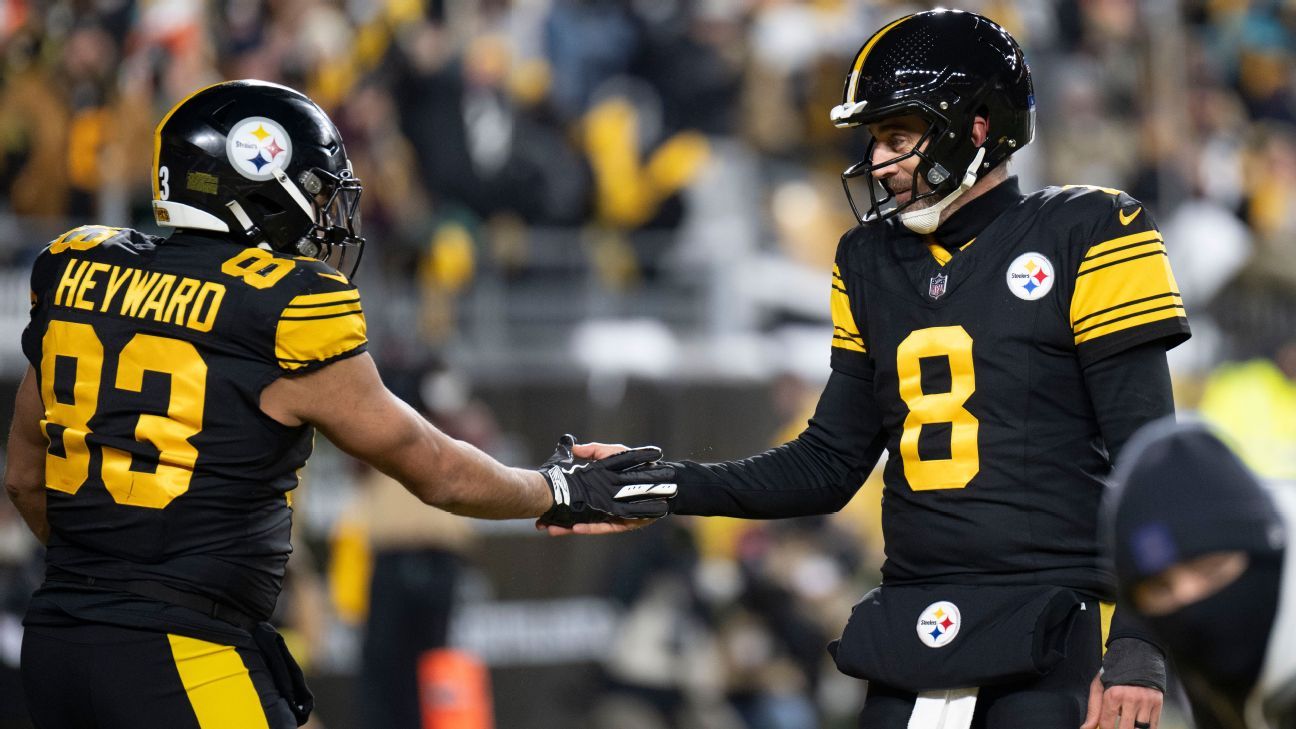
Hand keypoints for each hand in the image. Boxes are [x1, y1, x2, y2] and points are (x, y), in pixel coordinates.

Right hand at [536, 435, 675, 529]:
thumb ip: (595, 450)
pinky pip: (604, 526)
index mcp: (598, 489)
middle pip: (576, 512)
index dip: (558, 498)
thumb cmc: (640, 464)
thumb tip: (575, 448)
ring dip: (568, 526)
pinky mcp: (623, 522)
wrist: (664, 479)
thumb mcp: (613, 452)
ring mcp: (612, 514)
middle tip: (541, 522)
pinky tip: (576, 528)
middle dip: (558, 518)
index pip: (573, 494)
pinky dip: (590, 527)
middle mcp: (602, 503)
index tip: (542, 499)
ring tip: (552, 528)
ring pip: (586, 522)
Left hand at [1081, 674, 1161, 728]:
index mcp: (1113, 694)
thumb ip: (1093, 710)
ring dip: (1133, 728)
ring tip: (1128, 723)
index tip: (1105, 728)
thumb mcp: (1099, 687)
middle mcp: (1131, 698)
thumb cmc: (1115, 673)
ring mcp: (1146, 701)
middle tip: (1118, 726)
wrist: (1137, 657)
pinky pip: (1153, 726)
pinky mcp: (1158, 703)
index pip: (1107, 724)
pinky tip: (1139, 724)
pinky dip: (1147, 728)